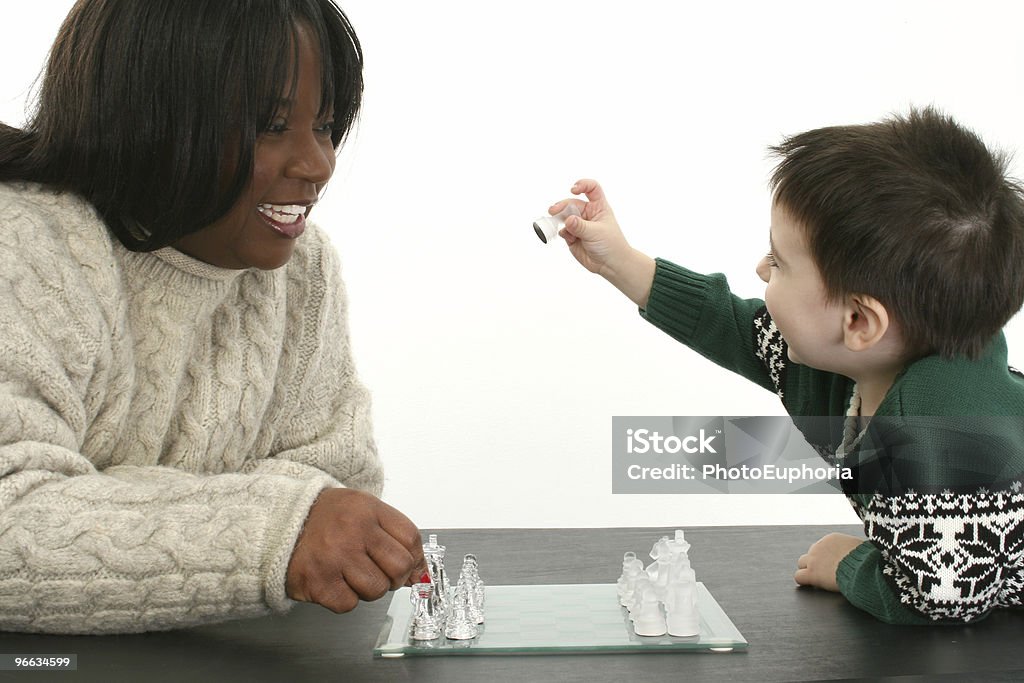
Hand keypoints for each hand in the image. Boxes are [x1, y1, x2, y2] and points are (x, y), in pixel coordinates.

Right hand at [286, 488, 426, 612]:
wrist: (277, 523)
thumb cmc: (324, 519)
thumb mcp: (362, 511)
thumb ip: (392, 535)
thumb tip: (418, 573)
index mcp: (367, 509)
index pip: (410, 538)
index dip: (414, 557)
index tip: (409, 565)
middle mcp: (353, 530)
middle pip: (399, 567)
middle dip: (394, 576)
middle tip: (378, 571)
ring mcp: (335, 557)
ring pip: (377, 589)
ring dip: (368, 588)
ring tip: (351, 573)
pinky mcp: (318, 582)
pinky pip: (350, 604)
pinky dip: (345, 598)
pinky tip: (334, 581)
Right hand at [550, 179, 655, 306]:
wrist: (611, 265)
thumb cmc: (611, 245)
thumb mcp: (596, 232)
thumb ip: (580, 226)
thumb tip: (567, 220)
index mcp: (598, 207)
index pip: (592, 189)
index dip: (583, 185)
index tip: (573, 189)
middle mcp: (588, 214)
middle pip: (572, 203)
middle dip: (562, 205)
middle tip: (553, 211)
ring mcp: (579, 225)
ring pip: (565, 216)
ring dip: (559, 218)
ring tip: (553, 220)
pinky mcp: (573, 236)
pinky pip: (563, 230)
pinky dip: (563, 232)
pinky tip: (568, 238)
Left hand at [794, 532, 863, 591]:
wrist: (864, 568)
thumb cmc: (868, 560)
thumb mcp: (862, 547)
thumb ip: (855, 549)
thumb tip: (863, 553)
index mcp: (832, 539)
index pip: (823, 546)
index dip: (827, 557)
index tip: (834, 564)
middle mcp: (819, 546)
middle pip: (811, 553)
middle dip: (817, 562)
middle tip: (826, 572)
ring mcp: (814, 560)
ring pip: (802, 563)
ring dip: (808, 570)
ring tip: (817, 579)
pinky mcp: (812, 574)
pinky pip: (799, 577)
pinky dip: (803, 581)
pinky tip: (809, 585)